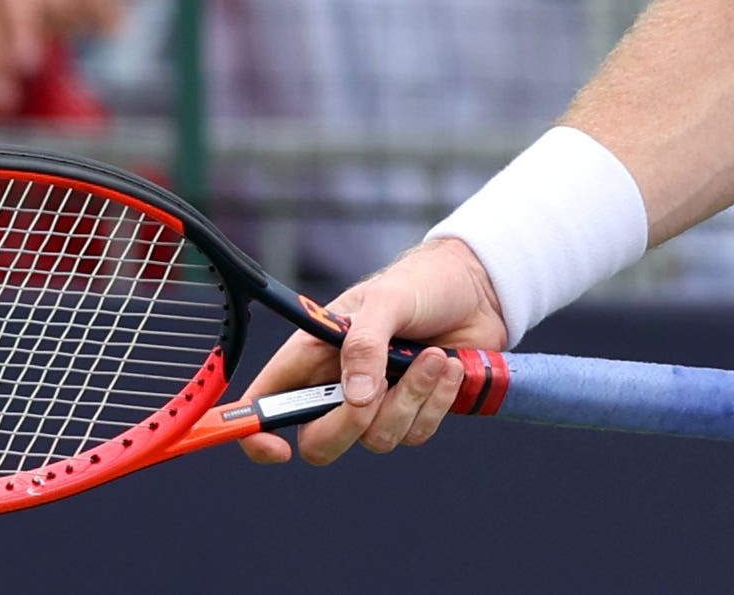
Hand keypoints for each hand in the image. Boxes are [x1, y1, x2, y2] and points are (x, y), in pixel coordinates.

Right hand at [240, 235, 510, 465]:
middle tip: (379, 389)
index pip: (263, 404)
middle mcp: (336, 386)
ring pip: (376, 439)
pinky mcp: (413, 412)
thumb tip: (356, 400)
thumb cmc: (419, 284)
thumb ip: (365, 343)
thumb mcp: (387, 299)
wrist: (477, 289)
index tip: (279, 449)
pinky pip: (416, 433)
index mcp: (310, 355)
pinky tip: (448, 367)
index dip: (256, 434)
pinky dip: (436, 403)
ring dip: (409, 400)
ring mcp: (376, 403)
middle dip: (351, 424)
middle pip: (320, 443)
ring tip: (433, 357)